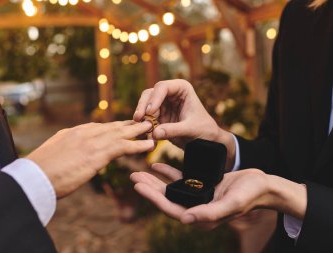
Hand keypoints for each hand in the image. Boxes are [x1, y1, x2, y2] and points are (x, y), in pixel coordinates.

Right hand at [28, 120, 153, 197]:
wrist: (34, 176)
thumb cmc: (40, 170)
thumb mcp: (54, 152)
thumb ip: (67, 147)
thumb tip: (75, 150)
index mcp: (74, 132)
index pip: (99, 127)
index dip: (115, 127)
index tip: (126, 126)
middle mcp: (84, 132)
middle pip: (113, 126)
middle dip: (130, 124)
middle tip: (145, 122)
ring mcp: (91, 141)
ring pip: (121, 133)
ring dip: (139, 131)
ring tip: (153, 129)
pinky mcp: (97, 154)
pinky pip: (123, 147)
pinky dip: (138, 145)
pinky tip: (149, 145)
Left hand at [131, 164, 306, 229]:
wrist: (262, 185)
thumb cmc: (250, 195)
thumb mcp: (231, 203)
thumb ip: (209, 213)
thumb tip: (185, 219)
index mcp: (200, 216)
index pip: (171, 207)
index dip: (153, 198)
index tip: (138, 186)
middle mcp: (196, 208)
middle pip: (166, 198)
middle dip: (149, 188)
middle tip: (133, 176)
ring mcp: (197, 197)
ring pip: (170, 189)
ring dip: (155, 181)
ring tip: (139, 171)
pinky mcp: (200, 186)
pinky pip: (180, 180)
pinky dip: (168, 174)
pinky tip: (157, 166)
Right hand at [133, 79, 235, 167]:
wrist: (206, 140)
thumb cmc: (204, 130)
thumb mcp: (190, 129)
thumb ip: (173, 130)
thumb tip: (155, 133)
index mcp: (182, 88)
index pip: (163, 87)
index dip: (154, 98)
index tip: (150, 112)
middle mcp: (170, 93)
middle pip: (150, 94)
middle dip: (143, 106)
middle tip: (138, 119)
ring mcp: (163, 104)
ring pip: (145, 105)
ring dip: (142, 116)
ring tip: (142, 128)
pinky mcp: (158, 115)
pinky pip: (146, 117)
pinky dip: (143, 124)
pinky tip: (143, 133)